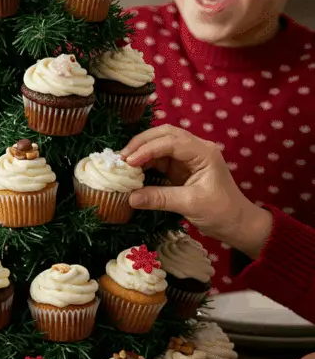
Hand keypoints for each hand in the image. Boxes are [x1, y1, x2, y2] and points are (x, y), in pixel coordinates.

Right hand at [121, 125, 272, 259]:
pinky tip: (134, 169)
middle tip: (121, 157)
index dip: (148, 149)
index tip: (129, 162)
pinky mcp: (182, 168)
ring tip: (123, 163)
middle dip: (142, 143)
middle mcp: (196, 148)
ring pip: (161, 144)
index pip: (172, 141)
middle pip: (165, 134)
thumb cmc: (221, 213)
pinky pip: (160, 159)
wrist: (237, 224)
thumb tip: (130, 197)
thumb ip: (160, 199)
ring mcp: (188, 157)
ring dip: (142, 151)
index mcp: (204, 152)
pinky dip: (146, 162)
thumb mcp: (190, 205)